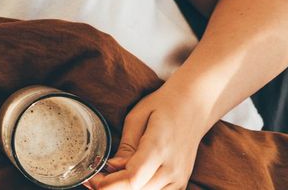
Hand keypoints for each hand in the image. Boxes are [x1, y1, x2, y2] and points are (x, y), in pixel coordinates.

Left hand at [83, 86, 210, 189]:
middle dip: (112, 187)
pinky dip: (141, 189)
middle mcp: (172, 168)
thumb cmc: (163, 106)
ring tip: (111, 177)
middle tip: (96, 178)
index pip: (132, 179)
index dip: (109, 184)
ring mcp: (180, 178)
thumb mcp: (137, 117)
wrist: (194, 106)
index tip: (93, 179)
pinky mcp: (181, 182)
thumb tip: (112, 167)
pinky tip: (129, 179)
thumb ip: (125, 145)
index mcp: (159, 148)